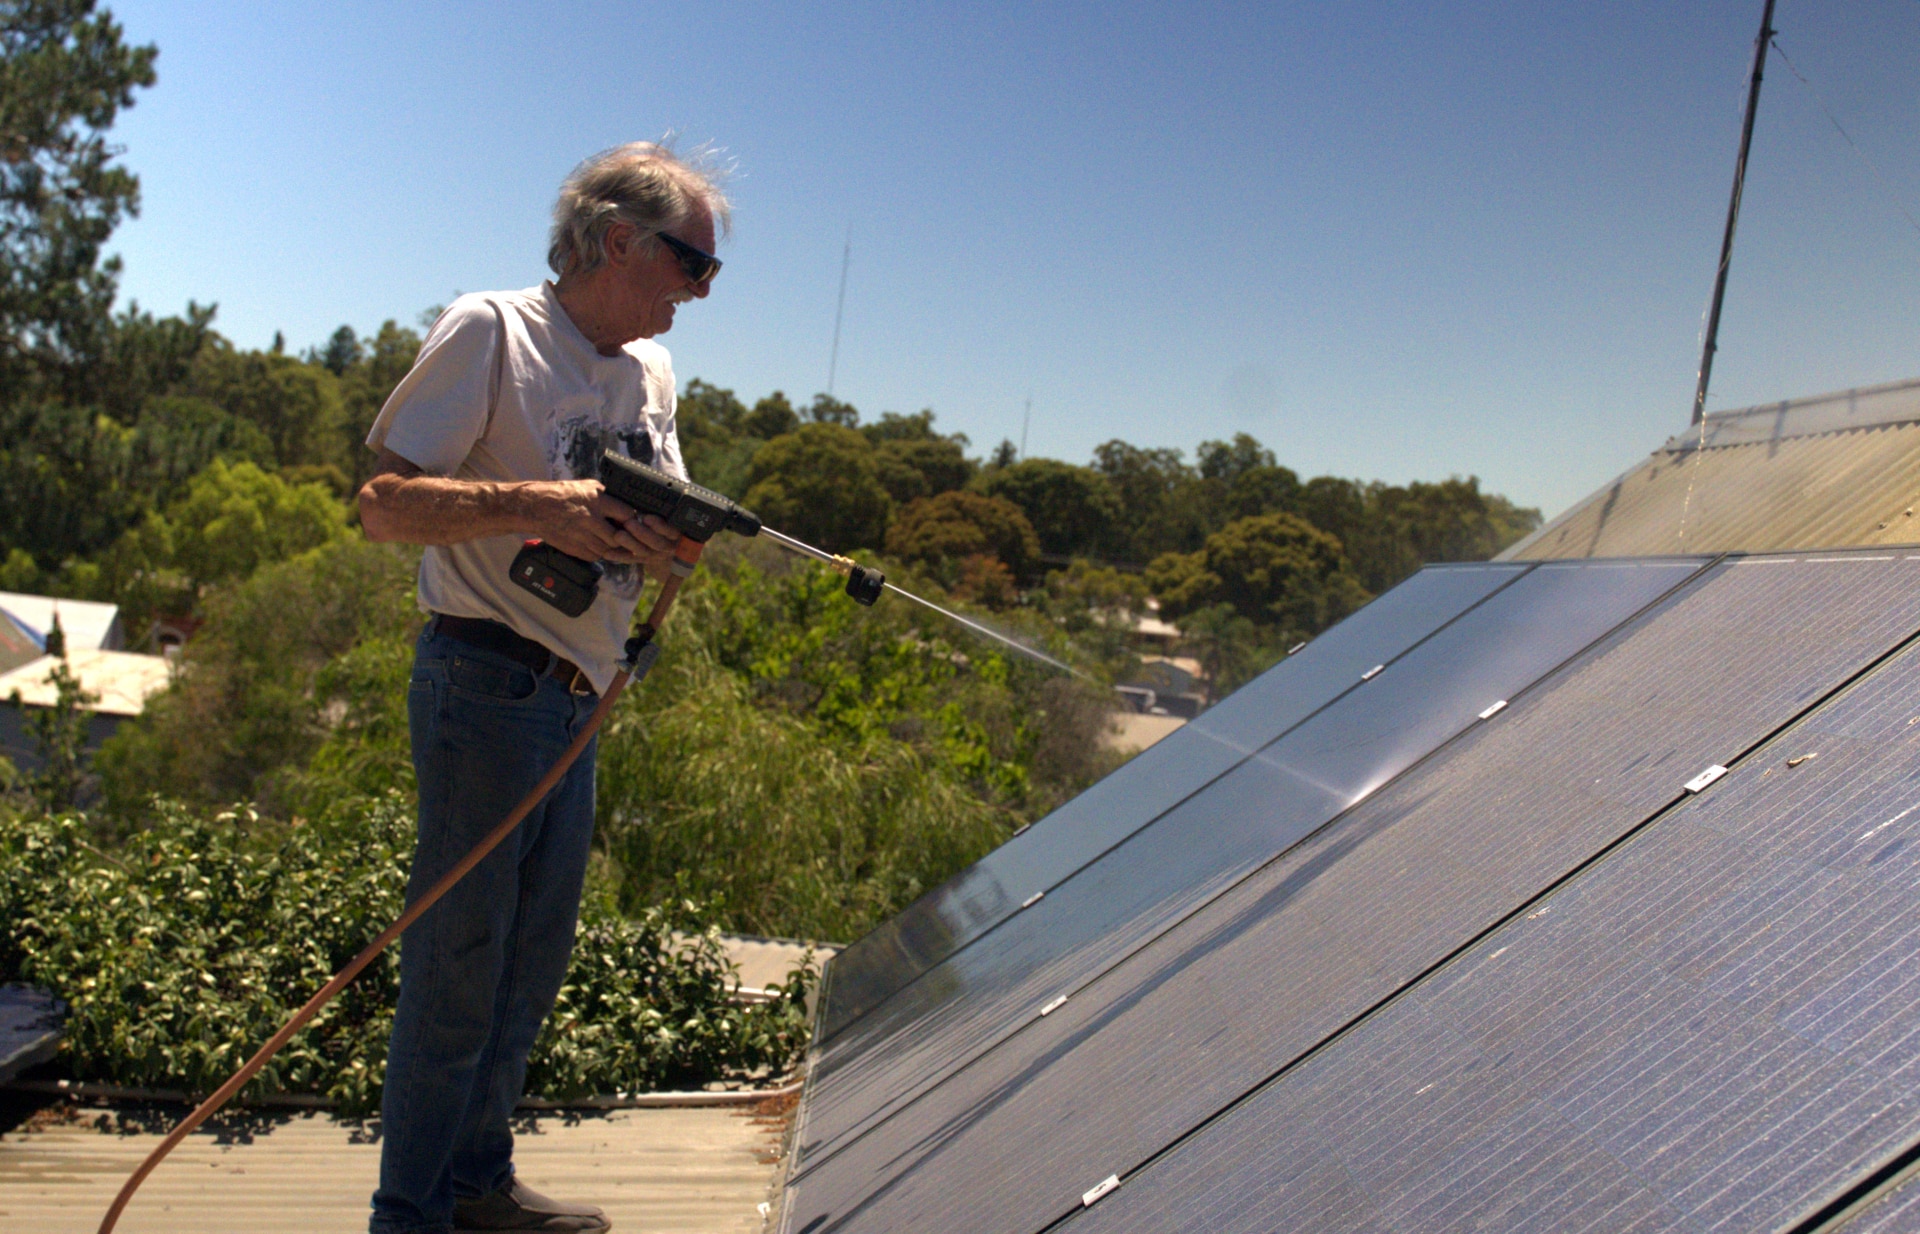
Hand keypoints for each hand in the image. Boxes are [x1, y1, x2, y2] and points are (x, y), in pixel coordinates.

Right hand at [534, 481, 681, 578]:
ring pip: (609, 548)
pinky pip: (596, 555)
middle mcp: (592, 520)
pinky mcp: (576, 548)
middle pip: (620, 535)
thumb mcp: (587, 487)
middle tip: (628, 535)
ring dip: (614, 546)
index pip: (626, 514)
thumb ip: (607, 496)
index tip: (635, 520)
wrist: (536, 508)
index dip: (633, 519)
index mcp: (597, 502)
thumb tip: (626, 503)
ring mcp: (583, 536)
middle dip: (625, 536)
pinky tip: (598, 544)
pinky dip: (600, 552)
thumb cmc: (563, 494)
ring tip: (614, 540)